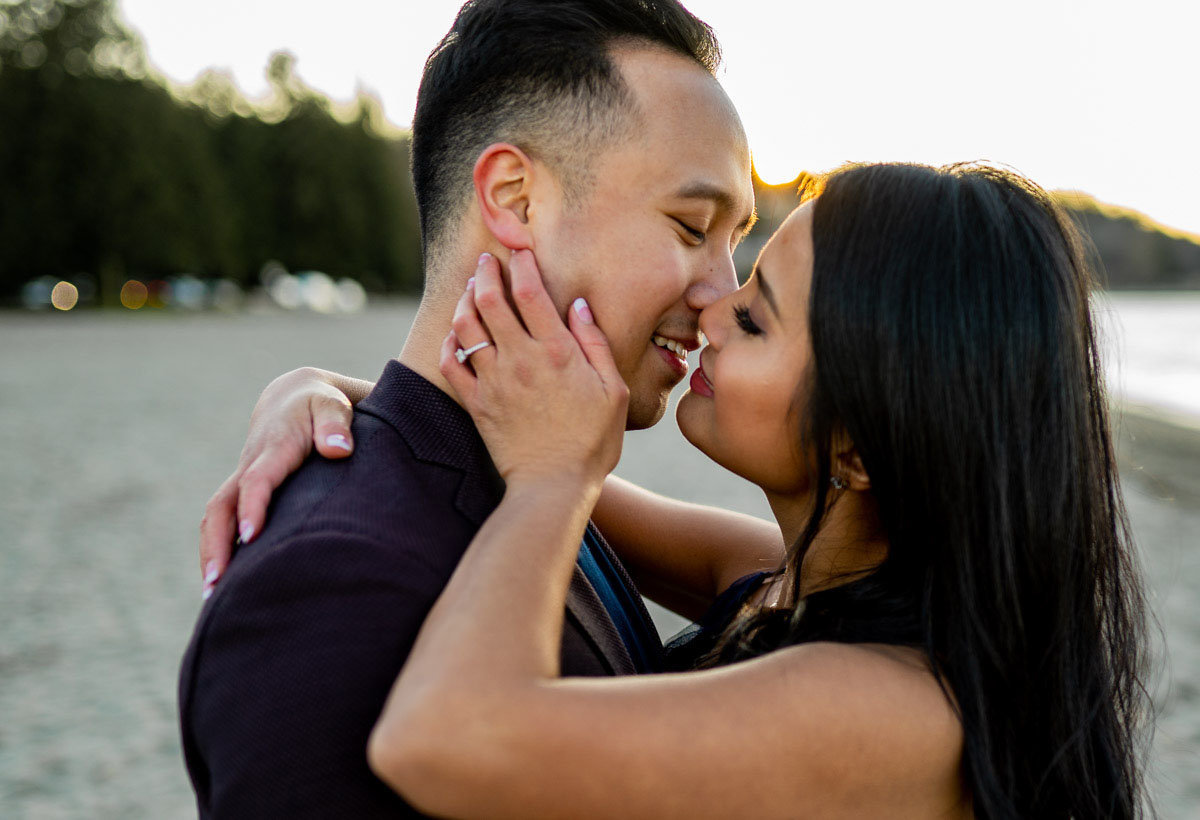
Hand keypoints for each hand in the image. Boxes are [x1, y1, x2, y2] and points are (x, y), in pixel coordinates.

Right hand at [198, 368, 355, 596]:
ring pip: (217, 518)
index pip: (258, 479)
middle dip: (216, 544)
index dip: (253, 506)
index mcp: (274, 447)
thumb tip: (339, 449)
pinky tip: (226, 585)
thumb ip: (336, 423)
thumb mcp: (333, 405)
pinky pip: (224, 522)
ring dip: (211, 554)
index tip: (252, 537)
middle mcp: (250, 466)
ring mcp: (242, 479)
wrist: (294, 396)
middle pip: (222, 507)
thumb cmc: (321, 405)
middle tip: (218, 584)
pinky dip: (219, 550)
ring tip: (213, 597)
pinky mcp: (242, 491)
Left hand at [441, 250, 627, 492]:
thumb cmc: (592, 441)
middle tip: (484, 261)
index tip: (519, 251)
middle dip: (485, 273)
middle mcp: (520, 360)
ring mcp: (494, 382)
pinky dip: (449, 344)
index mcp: (557, 352)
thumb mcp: (614, 391)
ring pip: (466, 327)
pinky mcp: (477, 404)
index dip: (521, 264)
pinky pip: (452, 365)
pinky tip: (455, 336)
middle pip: (490, 300)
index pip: (530, 292)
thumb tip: (578, 306)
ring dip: (464, 301)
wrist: (555, 485)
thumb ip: (595, 344)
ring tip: (470, 290)